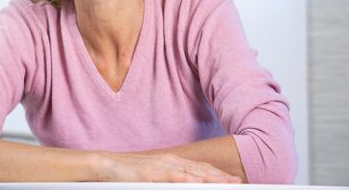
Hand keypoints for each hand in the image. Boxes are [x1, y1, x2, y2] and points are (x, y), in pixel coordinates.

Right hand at [97, 151, 242, 182]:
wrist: (109, 166)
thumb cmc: (131, 173)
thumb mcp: (155, 177)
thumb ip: (171, 180)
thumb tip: (189, 185)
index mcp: (174, 163)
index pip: (201, 169)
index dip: (218, 175)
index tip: (234, 181)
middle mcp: (172, 162)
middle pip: (201, 170)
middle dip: (221, 177)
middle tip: (239, 182)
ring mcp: (163, 166)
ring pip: (192, 173)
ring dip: (211, 178)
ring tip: (227, 183)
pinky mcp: (152, 173)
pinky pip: (173, 177)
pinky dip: (187, 180)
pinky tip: (198, 183)